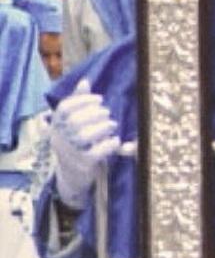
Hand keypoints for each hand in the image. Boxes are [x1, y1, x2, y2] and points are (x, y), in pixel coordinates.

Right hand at [50, 80, 119, 208]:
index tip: (99, 99)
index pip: (63, 109)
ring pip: (83, 137)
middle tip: (107, 113)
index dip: (82, 100)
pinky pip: (94, 154)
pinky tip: (116, 141)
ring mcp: (69, 154)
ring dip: (101, 127)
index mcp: (56, 126)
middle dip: (94, 114)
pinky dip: (108, 145)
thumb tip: (85, 81)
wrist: (72, 176)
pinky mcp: (82, 166)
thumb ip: (78, 103)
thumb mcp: (73, 124)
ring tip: (112, 125)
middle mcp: (59, 139)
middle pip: (74, 121)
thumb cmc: (77, 144)